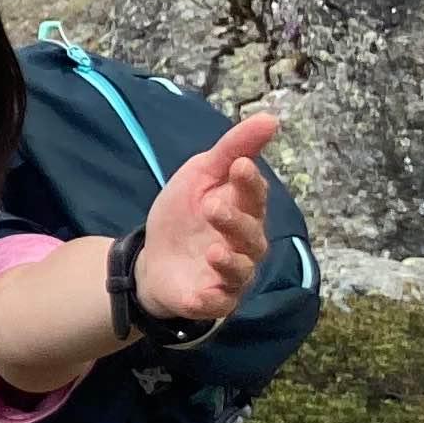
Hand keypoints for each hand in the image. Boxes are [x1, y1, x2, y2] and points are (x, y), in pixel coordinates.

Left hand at [136, 113, 279, 325]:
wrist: (153, 259)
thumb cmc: (185, 215)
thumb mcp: (200, 175)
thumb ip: (232, 149)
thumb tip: (271, 118)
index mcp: (244, 211)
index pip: (255, 196)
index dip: (249, 183)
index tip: (239, 166)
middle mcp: (245, 244)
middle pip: (250, 234)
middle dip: (235, 222)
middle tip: (211, 208)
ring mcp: (231, 274)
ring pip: (241, 270)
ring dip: (230, 261)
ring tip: (213, 251)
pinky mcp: (213, 300)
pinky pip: (218, 304)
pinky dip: (210, 301)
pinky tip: (198, 295)